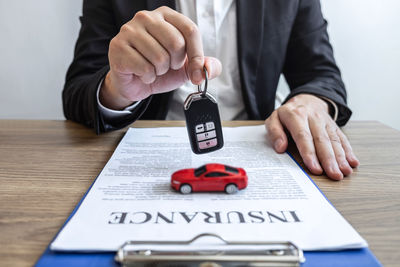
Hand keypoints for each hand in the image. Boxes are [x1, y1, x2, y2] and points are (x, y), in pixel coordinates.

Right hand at [100, 6, 221, 109]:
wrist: (135, 84)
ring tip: (152, 68)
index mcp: (166, 15)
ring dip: (160, 71)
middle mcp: (146, 17)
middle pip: (176, 43)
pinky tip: (141, 73)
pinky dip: (147, 77)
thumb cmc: (159, 70)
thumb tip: (210, 68)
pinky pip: (145, 67)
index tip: (196, 72)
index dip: (197, 55)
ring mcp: (130, 30)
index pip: (190, 30)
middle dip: (175, 63)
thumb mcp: (186, 68)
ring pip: (160, 57)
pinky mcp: (118, 47)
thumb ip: (204, 65)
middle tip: (166, 66)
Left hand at [265, 94, 359, 179]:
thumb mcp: (274, 119)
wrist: (306, 100)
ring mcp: (326, 122)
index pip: (303, 136)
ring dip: (341, 157)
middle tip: (334, 175)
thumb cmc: (287, 115)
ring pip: (334, 140)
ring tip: (345, 172)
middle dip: (329, 159)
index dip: (309, 153)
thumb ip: (274, 132)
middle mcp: (313, 118)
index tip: (315, 168)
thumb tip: (280, 147)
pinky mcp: (334, 126)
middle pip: (322, 140)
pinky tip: (353, 162)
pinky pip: (342, 138)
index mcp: (296, 116)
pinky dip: (349, 151)